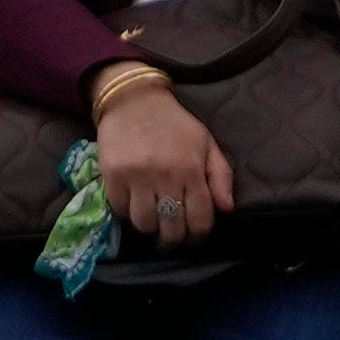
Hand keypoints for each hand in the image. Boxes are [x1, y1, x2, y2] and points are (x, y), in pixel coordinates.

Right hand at [90, 73, 232, 248]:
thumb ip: (221, 176)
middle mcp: (165, 177)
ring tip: (154, 221)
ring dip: (151, 228)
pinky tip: (135, 204)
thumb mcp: (206, 143)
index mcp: (191, 169)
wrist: (133, 100)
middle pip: (172, 229)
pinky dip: (128, 213)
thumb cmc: (174, 124)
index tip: (194, 236)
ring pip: (145, 224)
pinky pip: (121, 211)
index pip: (200, 220)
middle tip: (172, 236)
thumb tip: (227, 209)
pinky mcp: (113, 177)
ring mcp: (136, 178)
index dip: (199, 236)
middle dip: (175, 240)